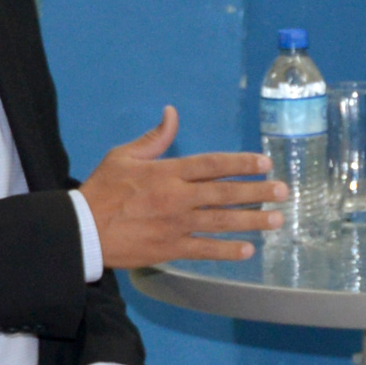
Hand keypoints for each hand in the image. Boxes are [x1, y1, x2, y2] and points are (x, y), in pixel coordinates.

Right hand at [80, 107, 286, 268]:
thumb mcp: (124, 156)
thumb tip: (172, 113)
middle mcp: (177, 197)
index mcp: (167, 172)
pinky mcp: (170, 249)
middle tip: (283, 191)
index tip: (264, 162)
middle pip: (225, 193)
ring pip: (221, 221)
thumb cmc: (102, 190)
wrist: (82, 230)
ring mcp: (176, 225)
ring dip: (252, 221)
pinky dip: (227, 251)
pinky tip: (248, 250)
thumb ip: (154, 138)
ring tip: (276, 220)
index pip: (213, 164)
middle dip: (257, 192)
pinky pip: (205, 250)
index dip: (242, 163)